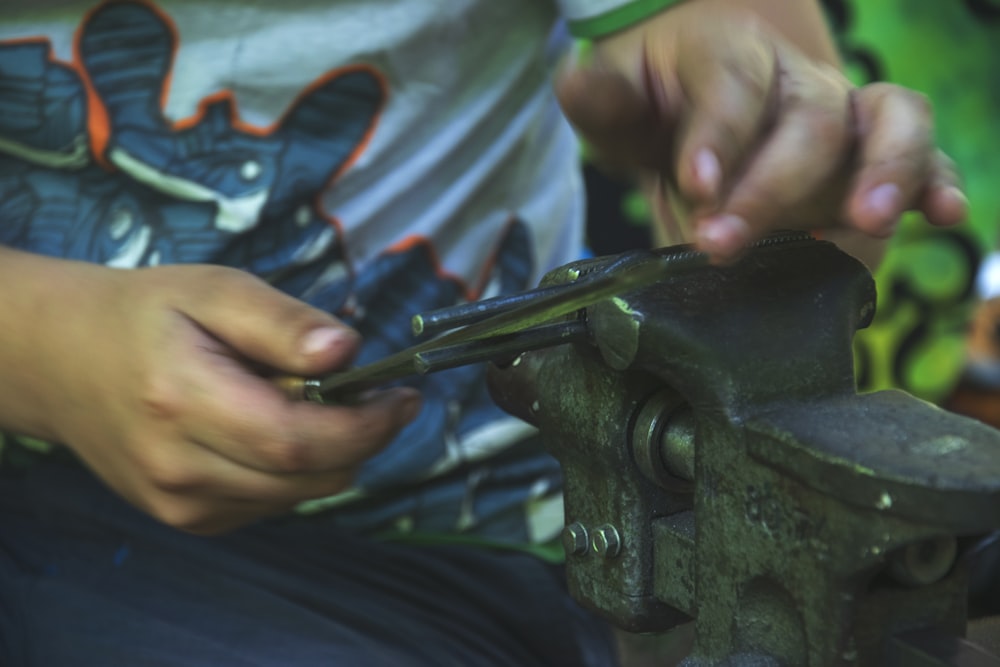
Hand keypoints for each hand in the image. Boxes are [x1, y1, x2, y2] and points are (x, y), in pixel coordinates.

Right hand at [37, 263, 419, 533]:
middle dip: (359, 439)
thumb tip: (347, 352)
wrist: (65, 361)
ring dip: (328, 455)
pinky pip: (271, 504)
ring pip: (298, 496)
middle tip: (372, 394)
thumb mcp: (216, 291)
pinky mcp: (187, 519)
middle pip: (308, 478)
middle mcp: (179, 469)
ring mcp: (179, 504)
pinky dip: (293, 471)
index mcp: (183, 402)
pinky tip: (271, 429)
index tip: (404, 396)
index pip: (299, 441)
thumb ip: (283, 323)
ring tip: (308, 402)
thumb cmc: (146, 315)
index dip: (366, 427)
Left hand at [555, 1, 966, 262]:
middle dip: (770, 188)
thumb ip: (605, 101)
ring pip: (888, 125)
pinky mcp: (872, 157)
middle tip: (722, 242)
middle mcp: (798, 82)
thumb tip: (578, 85)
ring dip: (883, 173)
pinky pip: (924, 158)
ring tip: (864, 220)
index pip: (732, 88)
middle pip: (806, 123)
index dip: (719, 137)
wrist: (708, 99)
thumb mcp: (622, 100)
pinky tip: (940, 215)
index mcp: (730, 55)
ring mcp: (844, 117)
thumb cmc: (664, 103)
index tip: (698, 185)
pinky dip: (936, 183)